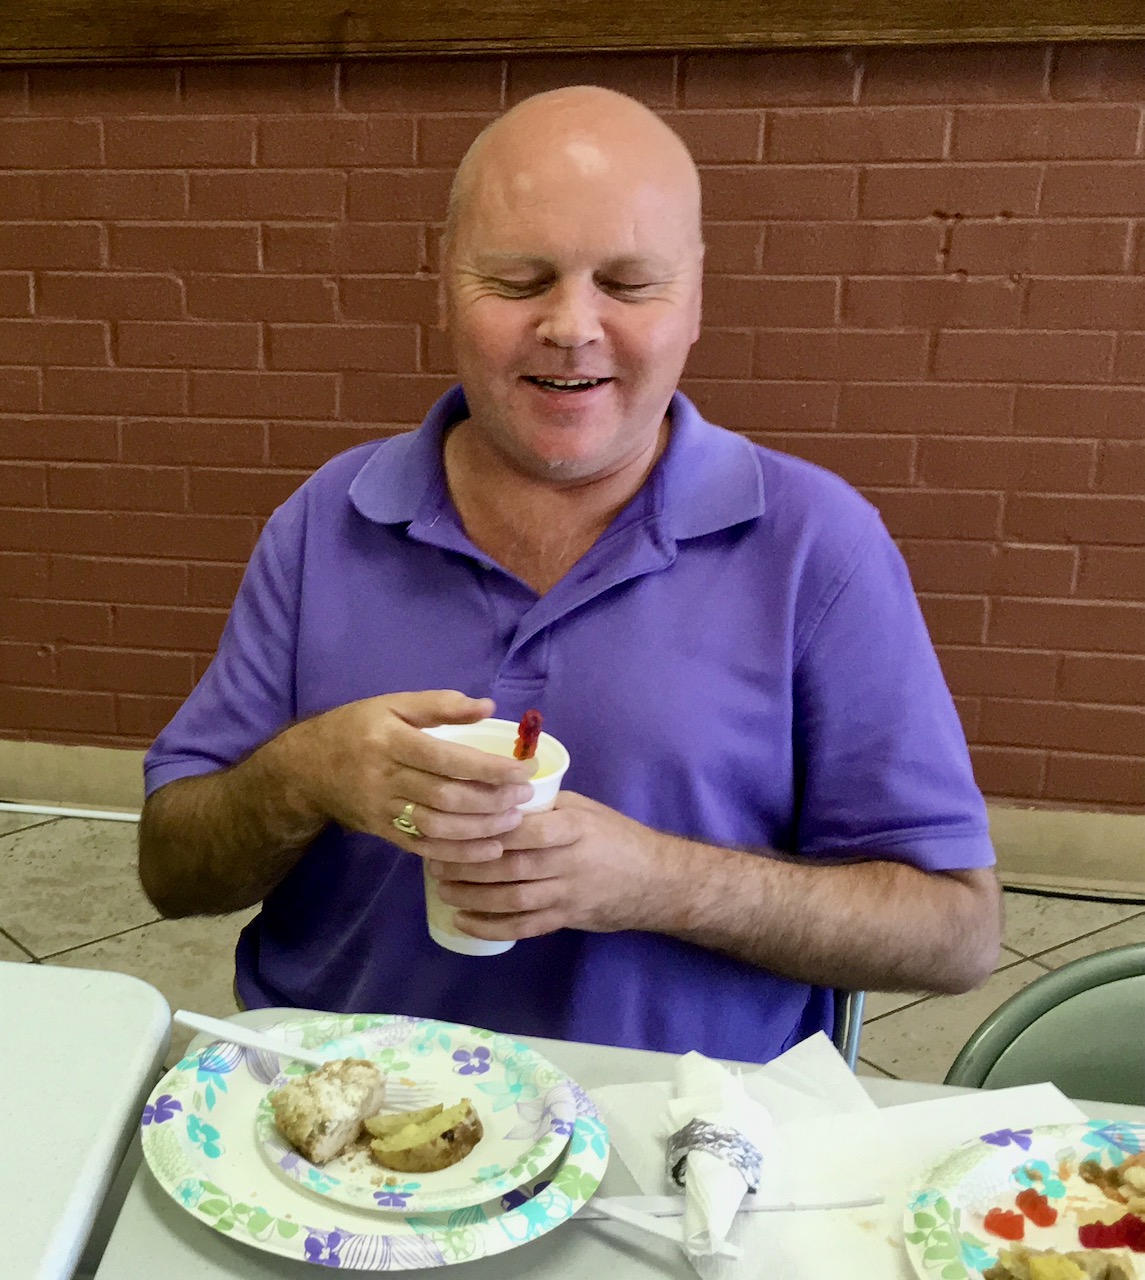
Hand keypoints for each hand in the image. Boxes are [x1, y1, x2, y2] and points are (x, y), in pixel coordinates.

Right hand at [281, 690, 535, 856]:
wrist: (305, 769)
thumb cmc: (356, 728)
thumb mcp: (392, 704)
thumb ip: (440, 704)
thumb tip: (488, 707)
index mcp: (390, 740)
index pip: (446, 758)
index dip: (488, 768)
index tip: (522, 770)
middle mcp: (385, 778)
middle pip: (445, 796)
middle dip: (491, 801)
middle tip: (524, 797)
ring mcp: (382, 809)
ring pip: (437, 827)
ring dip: (479, 830)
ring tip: (512, 823)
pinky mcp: (382, 833)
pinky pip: (423, 848)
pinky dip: (458, 853)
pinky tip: (487, 849)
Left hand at [426, 792, 674, 940]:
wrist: (656, 881)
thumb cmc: (615, 836)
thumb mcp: (585, 808)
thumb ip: (545, 805)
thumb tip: (498, 794)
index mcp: (572, 826)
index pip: (522, 828)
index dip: (484, 829)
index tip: (453, 824)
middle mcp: (568, 861)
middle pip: (508, 865)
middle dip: (466, 864)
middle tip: (433, 859)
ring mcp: (566, 894)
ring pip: (510, 898)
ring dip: (471, 895)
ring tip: (442, 887)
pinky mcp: (564, 920)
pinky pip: (522, 927)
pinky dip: (490, 926)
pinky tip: (464, 920)